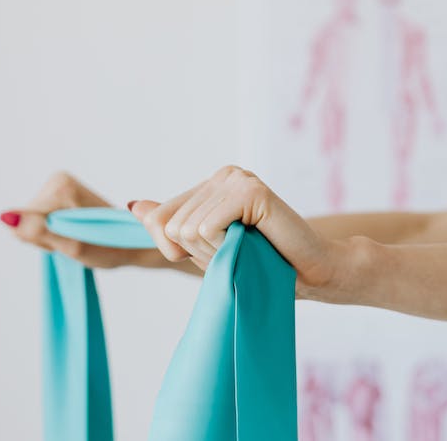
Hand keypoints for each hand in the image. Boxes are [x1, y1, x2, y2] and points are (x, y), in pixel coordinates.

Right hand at [0, 171, 172, 269]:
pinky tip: (71, 233)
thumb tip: (5, 217)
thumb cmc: (108, 246)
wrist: (132, 242)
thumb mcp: (71, 244)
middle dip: (47, 238)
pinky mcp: (56, 197)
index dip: (45, 240)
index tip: (70, 240)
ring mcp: (57, 187)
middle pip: (28, 220)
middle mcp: (58, 180)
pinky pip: (38, 223)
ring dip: (50, 237)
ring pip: (31, 223)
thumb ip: (37, 230)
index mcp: (61, 185)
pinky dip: (52, 234)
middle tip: (74, 241)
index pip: (26, 222)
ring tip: (76, 237)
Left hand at [128, 165, 346, 291]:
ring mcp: (239, 178)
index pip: (162, 219)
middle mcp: (224, 174)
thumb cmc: (264, 264)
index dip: (180, 249)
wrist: (312, 272)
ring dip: (215, 251)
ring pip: (186, 229)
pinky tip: (253, 241)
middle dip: (199, 252)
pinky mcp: (251, 190)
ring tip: (249, 248)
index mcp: (212, 184)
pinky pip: (206, 227)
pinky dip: (223, 246)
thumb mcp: (207, 249)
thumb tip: (135, 206)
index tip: (221, 252)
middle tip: (239, 252)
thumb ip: (170, 226)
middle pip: (171, 225)